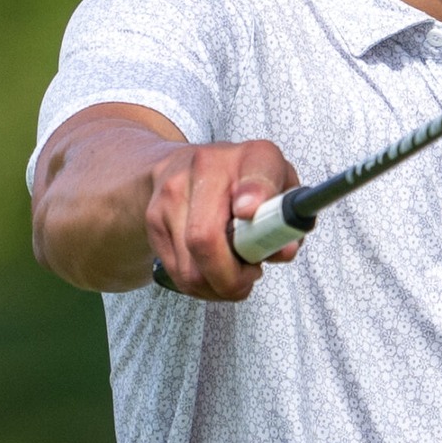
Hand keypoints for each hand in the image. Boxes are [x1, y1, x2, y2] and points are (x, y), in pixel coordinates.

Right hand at [145, 139, 300, 299]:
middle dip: (232, 277)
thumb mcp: (280, 188)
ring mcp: (173, 193)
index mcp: (251, 156)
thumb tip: (283, 250)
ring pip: (190, 267)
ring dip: (217, 286)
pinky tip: (214, 273)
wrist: (185, 165)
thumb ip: (288, 220)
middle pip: (206, 238)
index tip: (249, 212)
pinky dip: (201, 286)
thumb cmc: (246, 181)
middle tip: (250, 276)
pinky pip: (177, 272)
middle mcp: (207, 167)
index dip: (254, 195)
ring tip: (235, 276)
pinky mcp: (153, 219)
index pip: (254, 175)